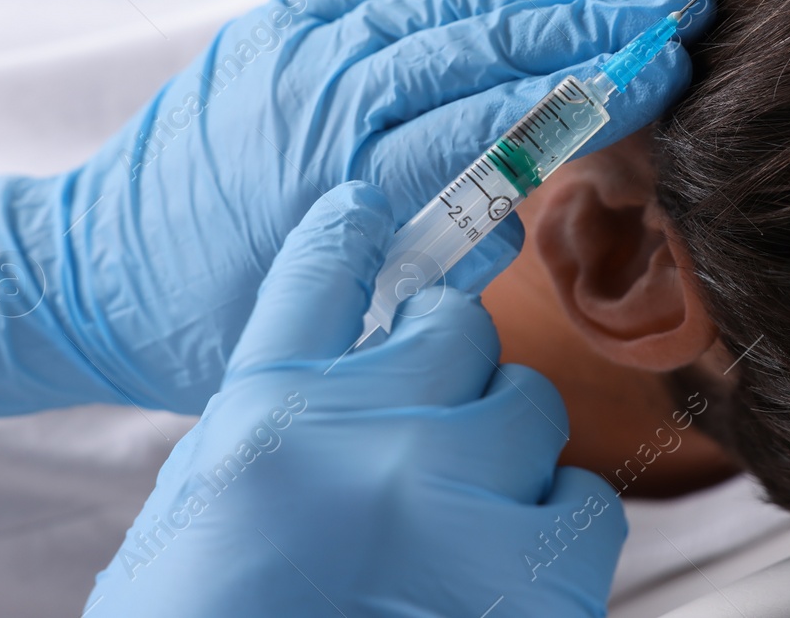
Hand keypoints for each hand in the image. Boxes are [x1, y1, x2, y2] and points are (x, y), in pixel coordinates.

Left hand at [0, 0, 711, 445]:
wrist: (86, 272)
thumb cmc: (217, 320)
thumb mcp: (336, 321)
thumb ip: (429, 259)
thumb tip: (514, 203)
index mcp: (351, 181)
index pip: (502, 119)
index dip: (594, 86)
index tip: (670, 61)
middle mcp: (329, 97)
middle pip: (488, 44)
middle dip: (594, 17)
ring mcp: (298, 50)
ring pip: (445, 2)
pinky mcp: (276, 28)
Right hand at [86, 183, 624, 617]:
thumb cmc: (219, 614)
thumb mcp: (204, 506)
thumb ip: (284, 415)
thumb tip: (372, 352)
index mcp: (267, 416)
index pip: (323, 269)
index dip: (357, 231)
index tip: (374, 212)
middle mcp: (365, 439)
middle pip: (459, 331)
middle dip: (447, 377)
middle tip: (420, 444)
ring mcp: (456, 504)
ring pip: (530, 407)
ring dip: (503, 456)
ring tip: (455, 525)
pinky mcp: (534, 580)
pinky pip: (585, 503)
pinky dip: (553, 533)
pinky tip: (499, 572)